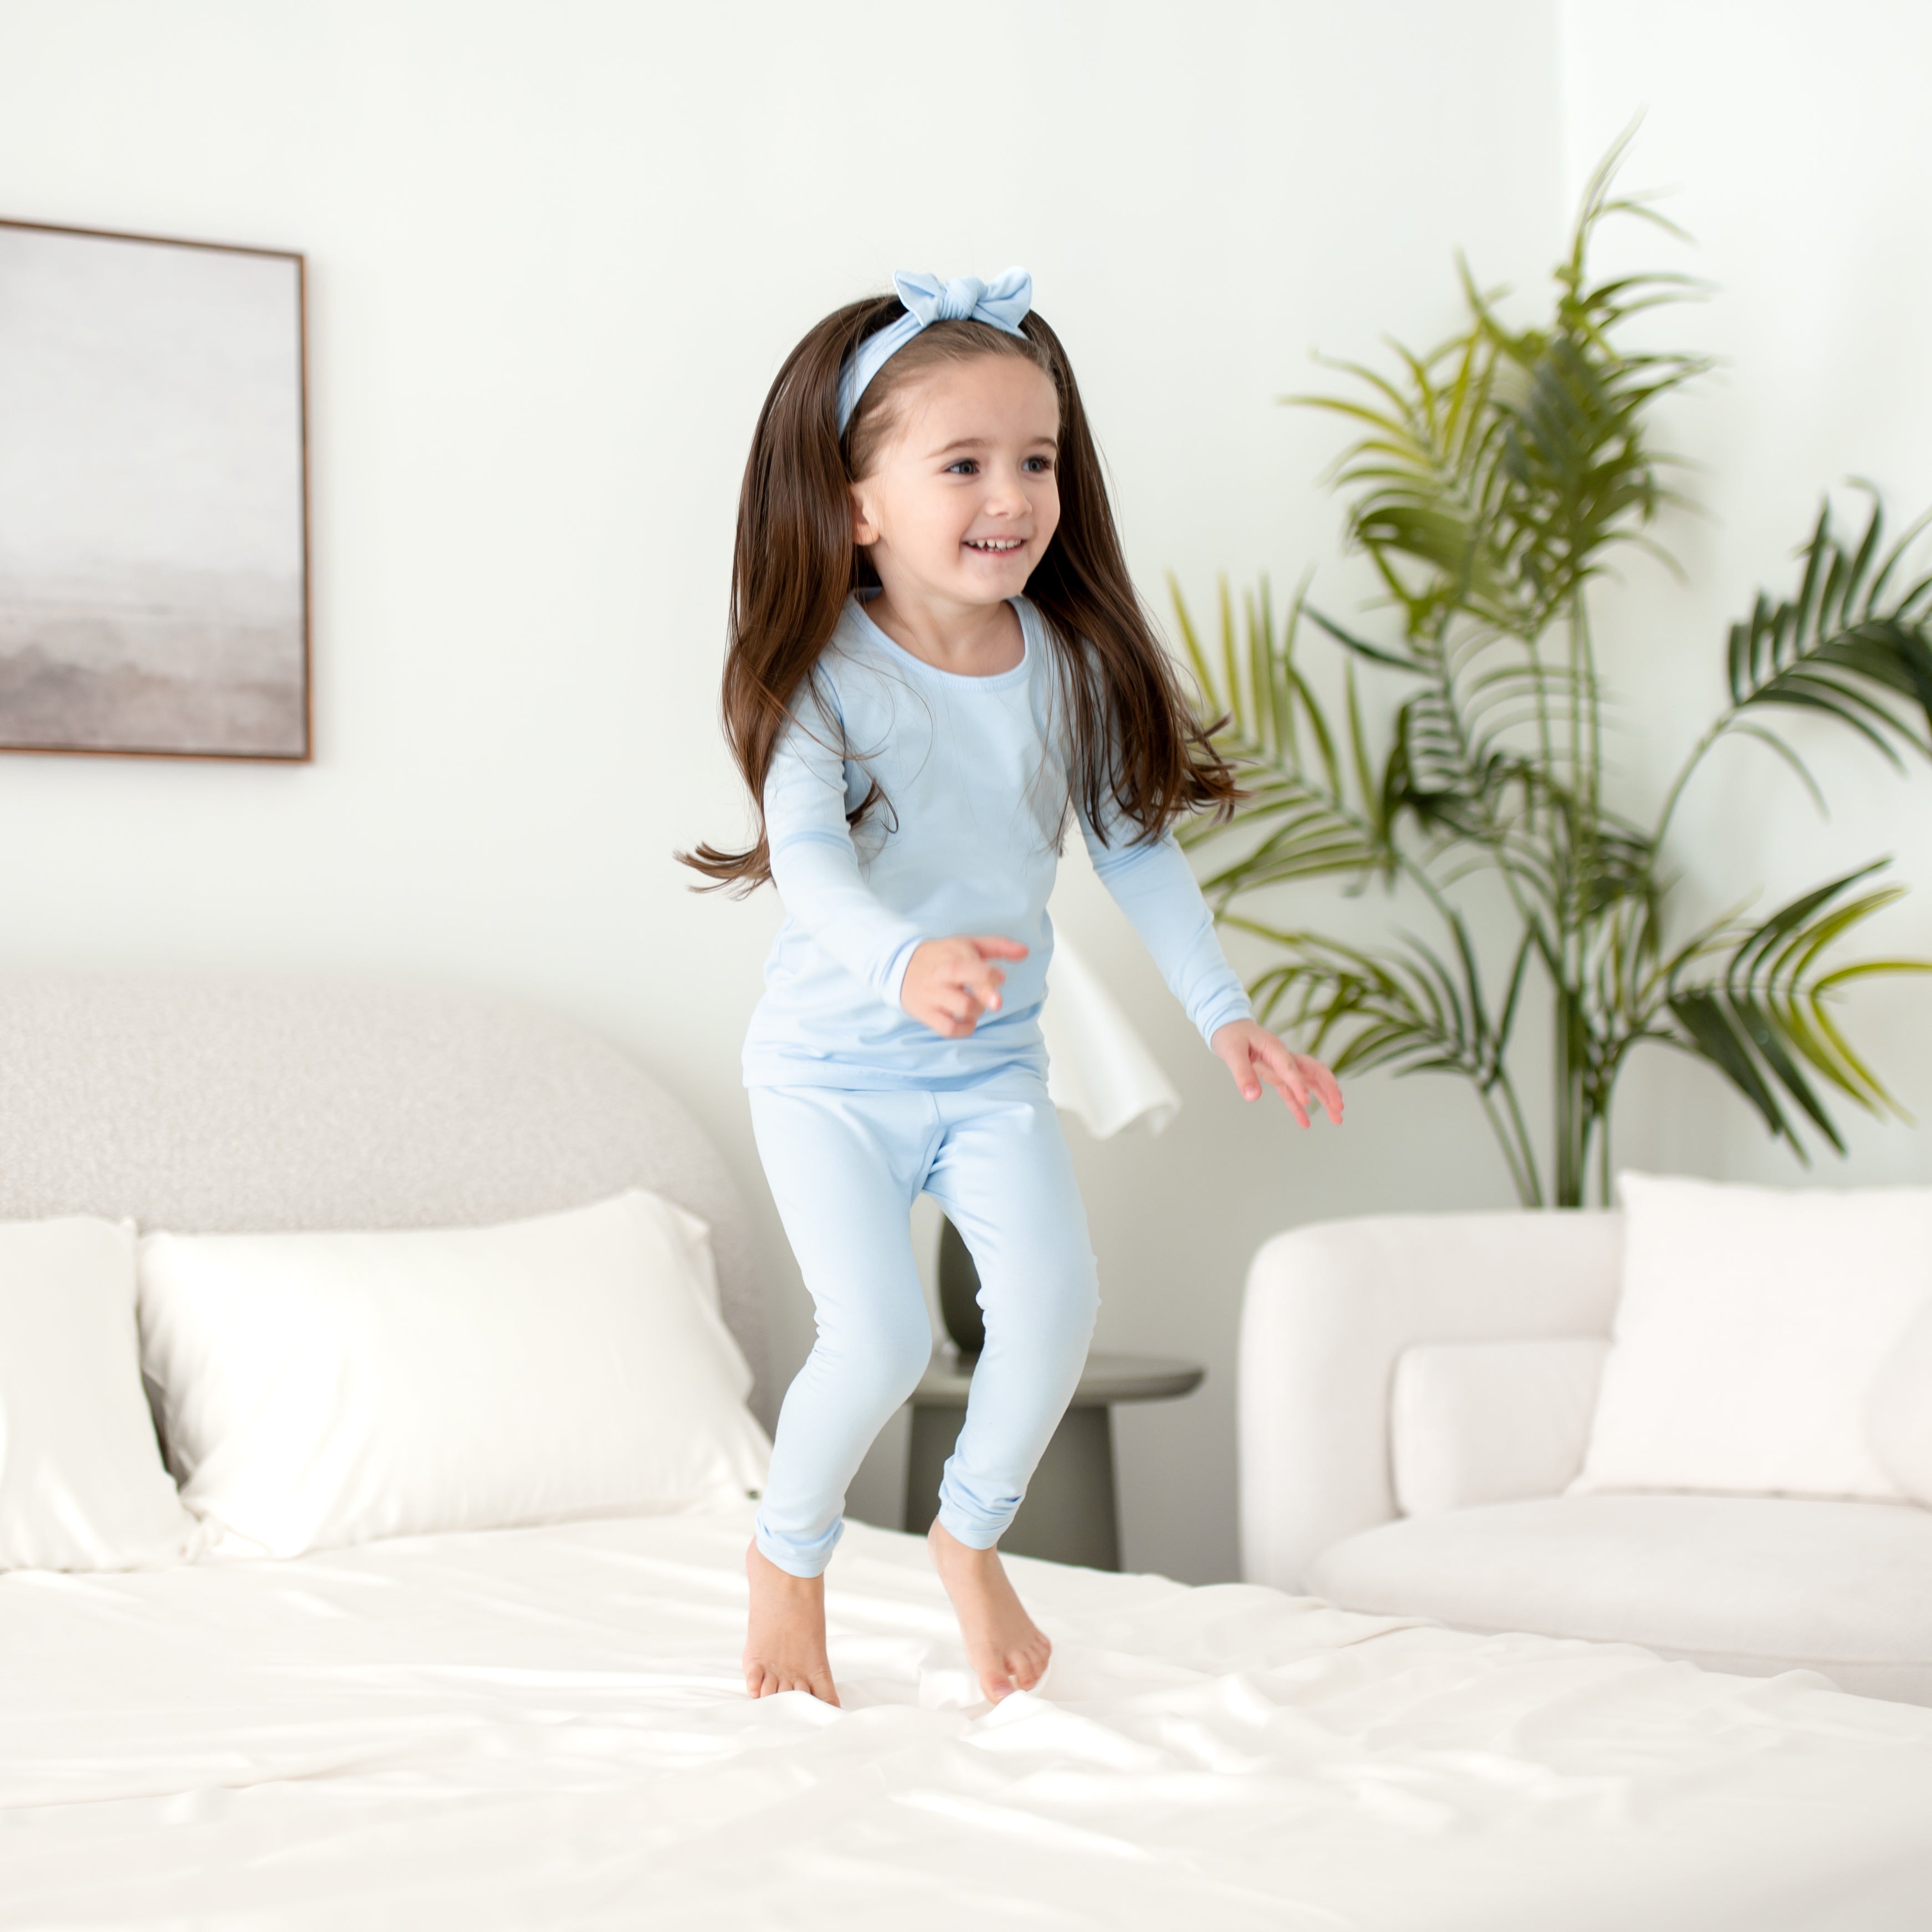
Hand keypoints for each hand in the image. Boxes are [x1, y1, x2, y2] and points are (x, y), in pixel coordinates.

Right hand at [901, 935, 1028, 1038]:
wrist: (901, 965)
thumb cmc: (943, 955)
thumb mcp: (968, 943)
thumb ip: (998, 946)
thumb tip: (1025, 951)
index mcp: (952, 956)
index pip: (970, 966)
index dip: (988, 974)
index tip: (1000, 977)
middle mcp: (940, 977)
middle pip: (962, 989)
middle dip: (983, 995)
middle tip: (997, 1004)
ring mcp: (932, 996)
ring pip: (959, 1010)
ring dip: (977, 1011)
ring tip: (976, 1004)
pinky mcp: (925, 1014)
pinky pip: (948, 1029)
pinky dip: (964, 1029)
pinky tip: (968, 1021)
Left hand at [1210, 1020, 1342, 1128]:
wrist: (1228, 1026)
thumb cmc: (1231, 1035)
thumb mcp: (1231, 1052)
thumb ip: (1242, 1074)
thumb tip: (1252, 1097)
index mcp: (1274, 1048)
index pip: (1290, 1067)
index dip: (1299, 1084)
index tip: (1306, 1101)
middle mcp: (1284, 1057)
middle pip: (1313, 1072)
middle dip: (1328, 1089)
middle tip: (1339, 1108)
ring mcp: (1283, 1067)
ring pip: (1309, 1083)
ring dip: (1324, 1099)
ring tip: (1337, 1119)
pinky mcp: (1277, 1075)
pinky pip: (1291, 1092)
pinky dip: (1299, 1107)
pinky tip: (1305, 1123)